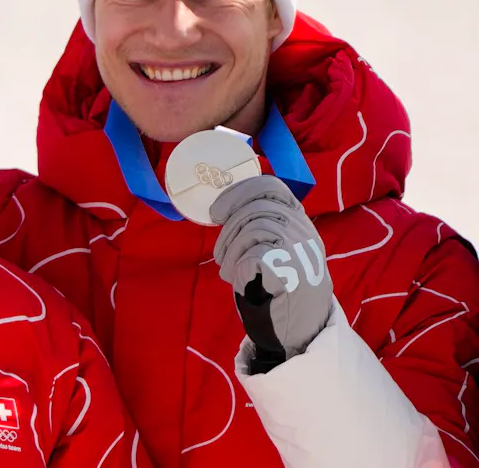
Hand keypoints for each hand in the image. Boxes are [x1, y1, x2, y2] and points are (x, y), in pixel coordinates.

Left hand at [210, 175, 332, 370]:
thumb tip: (228, 207)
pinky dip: (238, 266)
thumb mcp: (278, 252)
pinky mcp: (290, 272)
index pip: (273, 188)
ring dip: (231, 249)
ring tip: (228, 270)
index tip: (218, 210)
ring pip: (254, 227)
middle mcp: (305, 234)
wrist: (298, 334)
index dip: (240, 192)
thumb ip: (263, 228)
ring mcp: (300, 252)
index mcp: (301, 225)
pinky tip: (239, 282)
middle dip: (230, 227)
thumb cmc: (280, 292)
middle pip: (258, 206)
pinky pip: (253, 254)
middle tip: (220, 252)